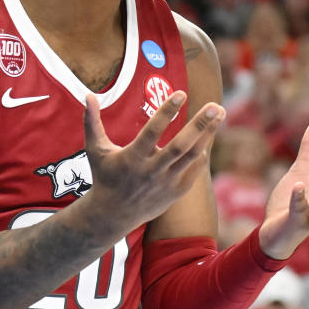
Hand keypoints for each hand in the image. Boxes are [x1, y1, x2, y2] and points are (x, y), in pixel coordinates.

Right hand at [83, 91, 223, 228]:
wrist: (113, 215)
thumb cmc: (105, 176)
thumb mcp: (94, 150)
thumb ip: (92, 122)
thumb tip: (88, 95)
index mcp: (132, 158)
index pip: (152, 132)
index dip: (166, 112)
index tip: (181, 93)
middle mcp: (152, 171)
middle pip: (180, 146)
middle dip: (200, 125)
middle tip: (215, 105)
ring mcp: (166, 182)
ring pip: (192, 156)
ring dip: (208, 134)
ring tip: (220, 112)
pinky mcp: (176, 191)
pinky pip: (194, 169)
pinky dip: (202, 152)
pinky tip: (210, 134)